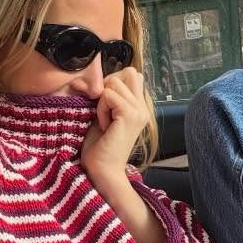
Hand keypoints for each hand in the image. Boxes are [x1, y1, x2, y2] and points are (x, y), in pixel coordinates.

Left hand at [81, 66, 149, 184]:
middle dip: (109, 84)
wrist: (103, 171)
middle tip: (103, 107)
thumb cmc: (99, 147)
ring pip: (115, 82)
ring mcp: (139, 111)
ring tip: (103, 120)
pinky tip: (103, 125)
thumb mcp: (104, 115)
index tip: (103, 104)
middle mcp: (143, 107)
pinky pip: (109, 95)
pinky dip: (101, 107)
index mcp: (139, 106)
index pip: (131, 74)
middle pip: (129, 72)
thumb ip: (108, 97)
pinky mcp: (130, 116)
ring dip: (102, 99)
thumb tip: (99, 79)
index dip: (113, 82)